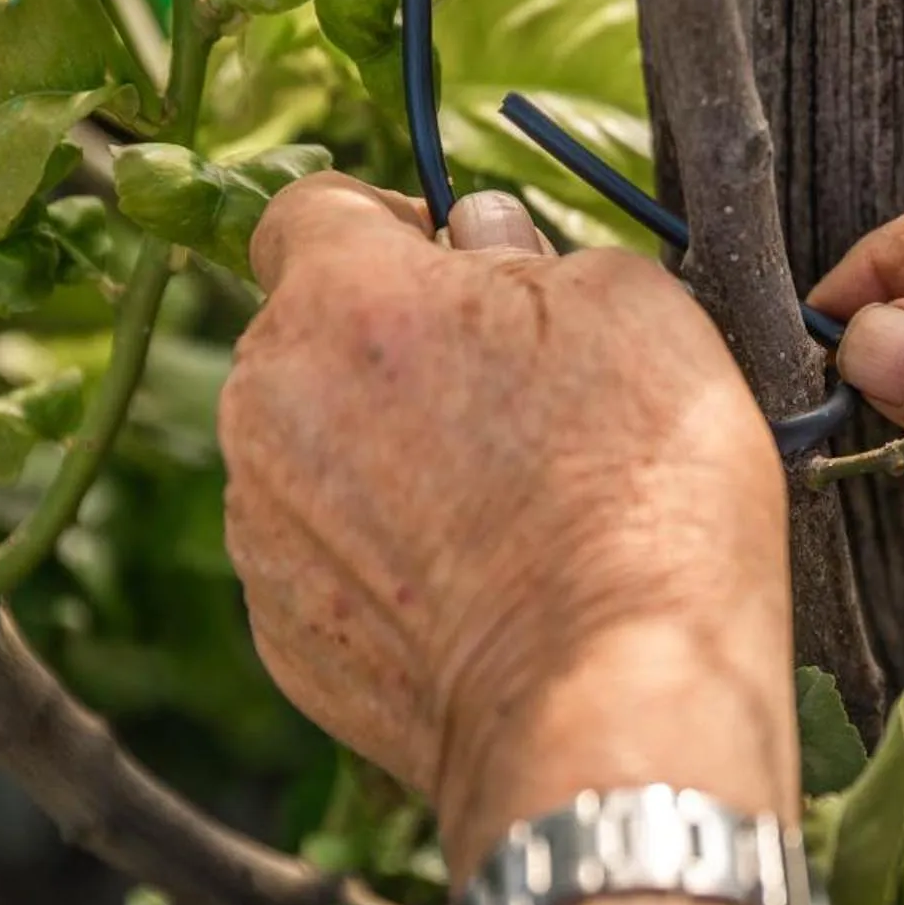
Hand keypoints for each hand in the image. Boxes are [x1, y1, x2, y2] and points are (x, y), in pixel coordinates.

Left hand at [220, 176, 795, 872]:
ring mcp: (264, 536)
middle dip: (397, 348)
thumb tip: (480, 238)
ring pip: (315, 454)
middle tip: (520, 397)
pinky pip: (330, 565)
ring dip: (392, 458)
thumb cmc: (639, 487)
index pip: (310, 208)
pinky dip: (393, 563)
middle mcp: (265, 409)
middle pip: (311, 340)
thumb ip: (530, 246)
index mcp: (341, 301)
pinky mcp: (286, 642)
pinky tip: (490, 588)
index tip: (460, 263)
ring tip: (515, 509)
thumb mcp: (633, 306)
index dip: (390, 225)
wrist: (619, 695)